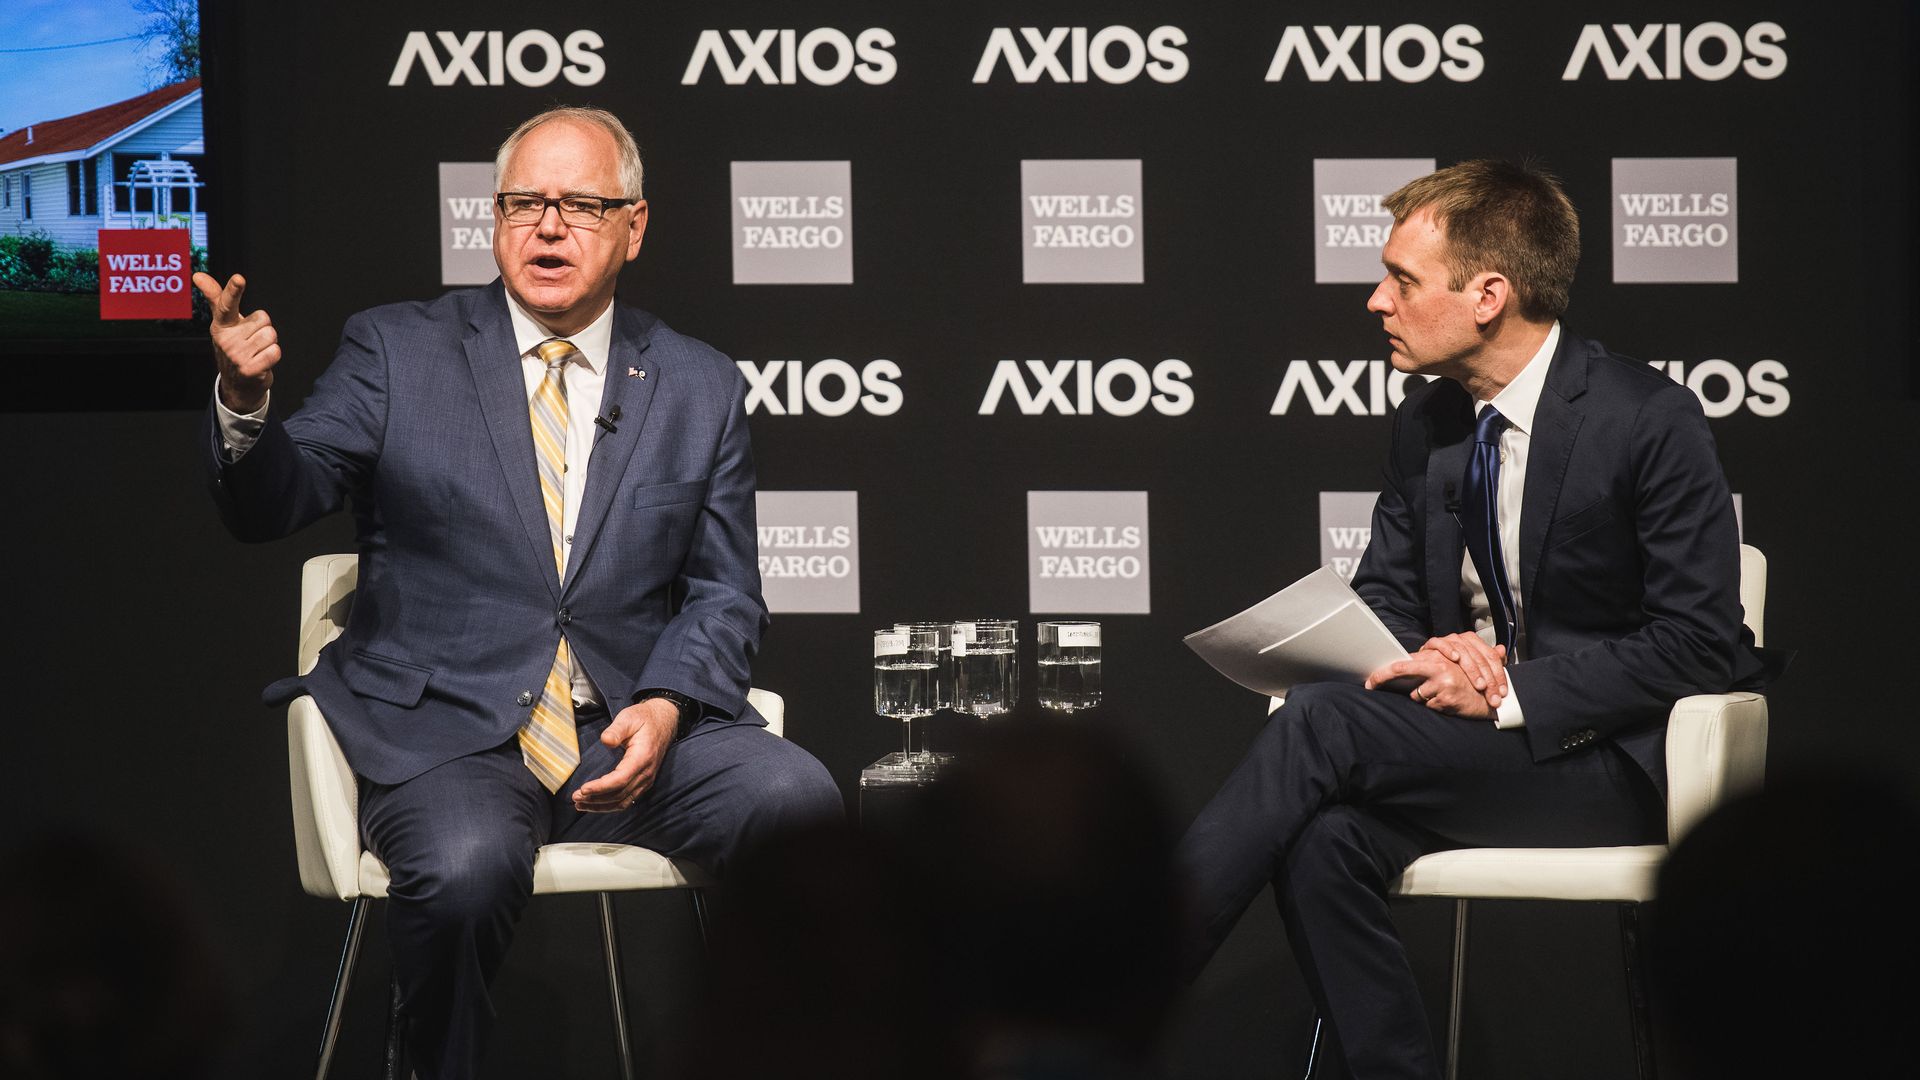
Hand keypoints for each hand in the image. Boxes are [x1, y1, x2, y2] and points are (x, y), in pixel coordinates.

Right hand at [192, 272, 278, 412]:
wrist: (239, 384)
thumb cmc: (235, 346)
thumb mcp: (225, 323)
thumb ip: (217, 298)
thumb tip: (197, 275)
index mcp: (221, 325)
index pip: (226, 304)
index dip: (233, 291)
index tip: (239, 278)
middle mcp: (226, 339)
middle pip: (264, 319)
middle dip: (263, 329)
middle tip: (252, 342)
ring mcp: (236, 356)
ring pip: (271, 335)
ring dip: (269, 343)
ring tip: (257, 352)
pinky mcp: (249, 369)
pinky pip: (275, 351)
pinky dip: (273, 356)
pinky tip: (262, 362)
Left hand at [571, 697, 678, 811]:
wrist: (664, 722)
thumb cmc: (644, 719)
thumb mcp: (629, 718)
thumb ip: (616, 729)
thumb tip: (605, 741)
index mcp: (642, 757)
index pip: (621, 780)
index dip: (601, 787)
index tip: (583, 789)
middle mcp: (646, 773)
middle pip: (620, 794)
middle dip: (596, 799)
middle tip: (575, 797)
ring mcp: (646, 780)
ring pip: (623, 801)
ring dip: (601, 806)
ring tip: (580, 804)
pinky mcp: (643, 783)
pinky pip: (626, 800)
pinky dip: (610, 805)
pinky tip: (595, 804)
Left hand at [1366, 651, 1495, 720]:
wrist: (1494, 697)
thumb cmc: (1472, 681)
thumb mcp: (1456, 666)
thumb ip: (1433, 662)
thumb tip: (1406, 662)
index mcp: (1439, 656)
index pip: (1405, 660)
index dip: (1385, 671)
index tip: (1372, 679)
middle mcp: (1439, 665)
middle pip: (1401, 669)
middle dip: (1382, 677)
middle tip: (1370, 684)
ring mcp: (1442, 681)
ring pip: (1417, 694)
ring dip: (1424, 698)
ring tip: (1443, 695)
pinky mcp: (1445, 697)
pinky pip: (1429, 705)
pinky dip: (1435, 706)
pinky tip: (1448, 703)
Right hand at [1420, 634, 1507, 708]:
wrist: (1426, 667)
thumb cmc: (1450, 667)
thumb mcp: (1474, 667)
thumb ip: (1489, 660)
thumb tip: (1502, 651)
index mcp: (1475, 642)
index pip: (1491, 656)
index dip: (1499, 675)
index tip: (1501, 692)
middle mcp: (1463, 639)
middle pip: (1480, 657)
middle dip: (1489, 680)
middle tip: (1492, 696)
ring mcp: (1448, 640)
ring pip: (1464, 652)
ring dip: (1473, 670)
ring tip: (1479, 685)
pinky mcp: (1433, 643)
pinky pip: (1440, 643)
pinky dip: (1448, 649)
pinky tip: (1455, 658)